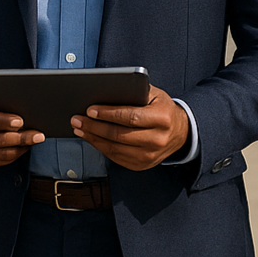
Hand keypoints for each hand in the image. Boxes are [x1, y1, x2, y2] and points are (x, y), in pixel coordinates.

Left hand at [70, 86, 188, 170]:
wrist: (180, 132)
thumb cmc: (161, 109)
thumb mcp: (154, 95)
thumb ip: (134, 92)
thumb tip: (104, 91)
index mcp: (162, 118)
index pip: (130, 117)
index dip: (108, 114)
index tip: (90, 109)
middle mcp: (158, 139)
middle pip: (119, 135)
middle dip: (94, 127)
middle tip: (77, 119)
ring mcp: (150, 155)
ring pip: (115, 148)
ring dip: (93, 138)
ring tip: (79, 128)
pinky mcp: (142, 165)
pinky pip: (116, 157)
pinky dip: (101, 147)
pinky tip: (91, 138)